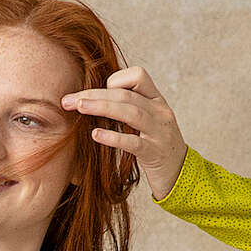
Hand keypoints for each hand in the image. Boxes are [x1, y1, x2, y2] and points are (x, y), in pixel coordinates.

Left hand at [61, 66, 186, 200]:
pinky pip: (133, 142)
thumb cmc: (156, 147)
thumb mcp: (148, 122)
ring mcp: (159, 132)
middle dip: (95, 94)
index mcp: (157, 100)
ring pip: (130, 112)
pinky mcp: (155, 153)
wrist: (180, 175)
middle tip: (70, 100)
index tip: (99, 94)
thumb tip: (95, 99)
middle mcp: (160, 111)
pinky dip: (113, 137)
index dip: (116, 80)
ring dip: (101, 107)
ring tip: (79, 108)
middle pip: (126, 94)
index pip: (138, 75)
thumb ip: (129, 108)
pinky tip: (95, 135)